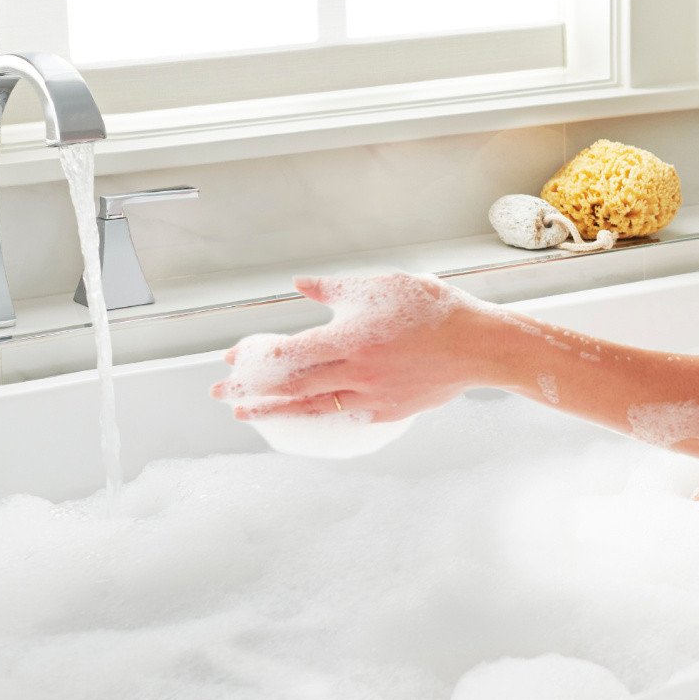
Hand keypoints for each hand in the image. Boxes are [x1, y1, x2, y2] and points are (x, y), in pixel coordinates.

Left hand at [209, 271, 501, 421]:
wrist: (478, 345)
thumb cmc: (434, 309)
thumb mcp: (381, 286)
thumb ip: (335, 290)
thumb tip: (299, 286)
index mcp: (349, 338)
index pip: (287, 353)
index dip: (255, 359)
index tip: (231, 360)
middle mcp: (355, 372)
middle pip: (290, 387)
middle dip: (250, 391)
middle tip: (219, 394)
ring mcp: (371, 396)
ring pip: (312, 407)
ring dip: (275, 410)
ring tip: (246, 414)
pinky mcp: (388, 410)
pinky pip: (345, 413)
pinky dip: (319, 413)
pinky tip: (305, 411)